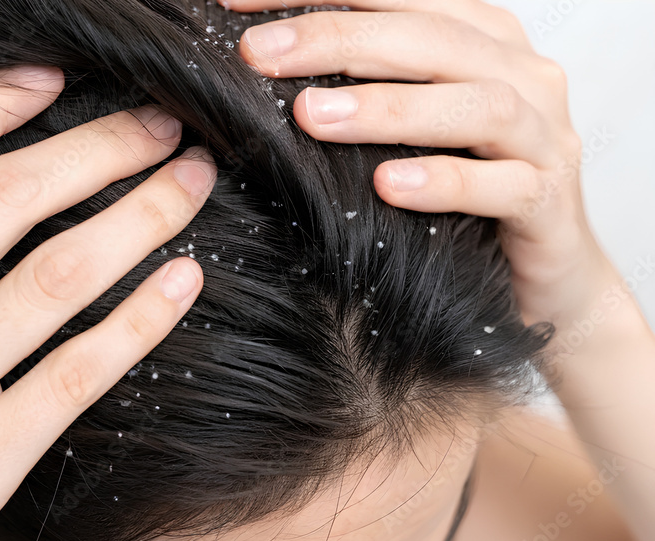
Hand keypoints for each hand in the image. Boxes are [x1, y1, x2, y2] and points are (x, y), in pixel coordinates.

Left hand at [227, 0, 643, 340]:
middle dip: (339, 39)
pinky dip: (444, 181)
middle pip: (430, 37)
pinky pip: (502, 186)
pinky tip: (388, 187)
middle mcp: (519, 73)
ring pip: (475, 103)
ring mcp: (542, 135)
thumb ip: (360, 90)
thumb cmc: (464, 191)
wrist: (547, 269)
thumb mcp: (408, 129)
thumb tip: (260, 69)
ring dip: (388, 107)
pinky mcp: (548, 199)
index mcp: (480, 39)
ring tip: (312, 117)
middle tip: (261, 54)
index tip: (236, 6)